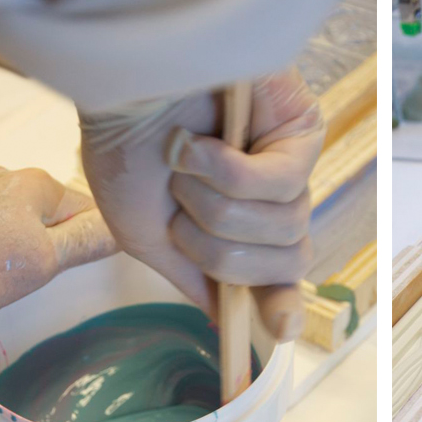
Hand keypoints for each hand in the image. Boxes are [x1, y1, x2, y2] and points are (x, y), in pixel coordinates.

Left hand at [0, 167, 115, 317]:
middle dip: (47, 242)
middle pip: (50, 213)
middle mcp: (10, 174)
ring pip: (13, 216)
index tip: (77, 268)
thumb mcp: (42, 262)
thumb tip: (125, 227)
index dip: (92, 241)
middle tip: (33, 277)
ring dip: (13, 241)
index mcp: (41, 185)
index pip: (92, 211)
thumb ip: (87, 242)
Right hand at [79, 68, 322, 342]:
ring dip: (217, 205)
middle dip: (220, 248)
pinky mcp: (301, 135)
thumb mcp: (143, 231)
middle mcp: (268, 204)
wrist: (121, 91)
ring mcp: (289, 168)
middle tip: (182, 211)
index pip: (277, 279)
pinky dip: (230, 173)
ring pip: (283, 227)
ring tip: (184, 166)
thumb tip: (223, 314)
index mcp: (235, 230)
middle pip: (283, 263)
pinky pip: (282, 185)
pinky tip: (200, 147)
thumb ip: (188, 275)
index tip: (277, 330)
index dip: (281, 306)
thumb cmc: (123, 148)